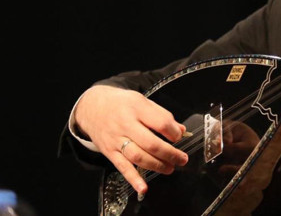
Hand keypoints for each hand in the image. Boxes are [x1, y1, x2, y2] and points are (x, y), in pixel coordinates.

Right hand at [74, 85, 188, 193]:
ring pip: (138, 157)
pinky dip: (134, 179)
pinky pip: (122, 167)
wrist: (92, 107)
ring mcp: (116, 140)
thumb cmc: (121, 103)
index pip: (161, 123)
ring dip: (157, 165)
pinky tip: (143, 188)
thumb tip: (181, 130)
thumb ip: (162, 115)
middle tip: (182, 158)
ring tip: (170, 168)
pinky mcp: (109, 152)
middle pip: (151, 143)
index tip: (179, 136)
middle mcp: (126, 125)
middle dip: (170, 154)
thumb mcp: (142, 101)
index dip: (174, 133)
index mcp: (137, 108)